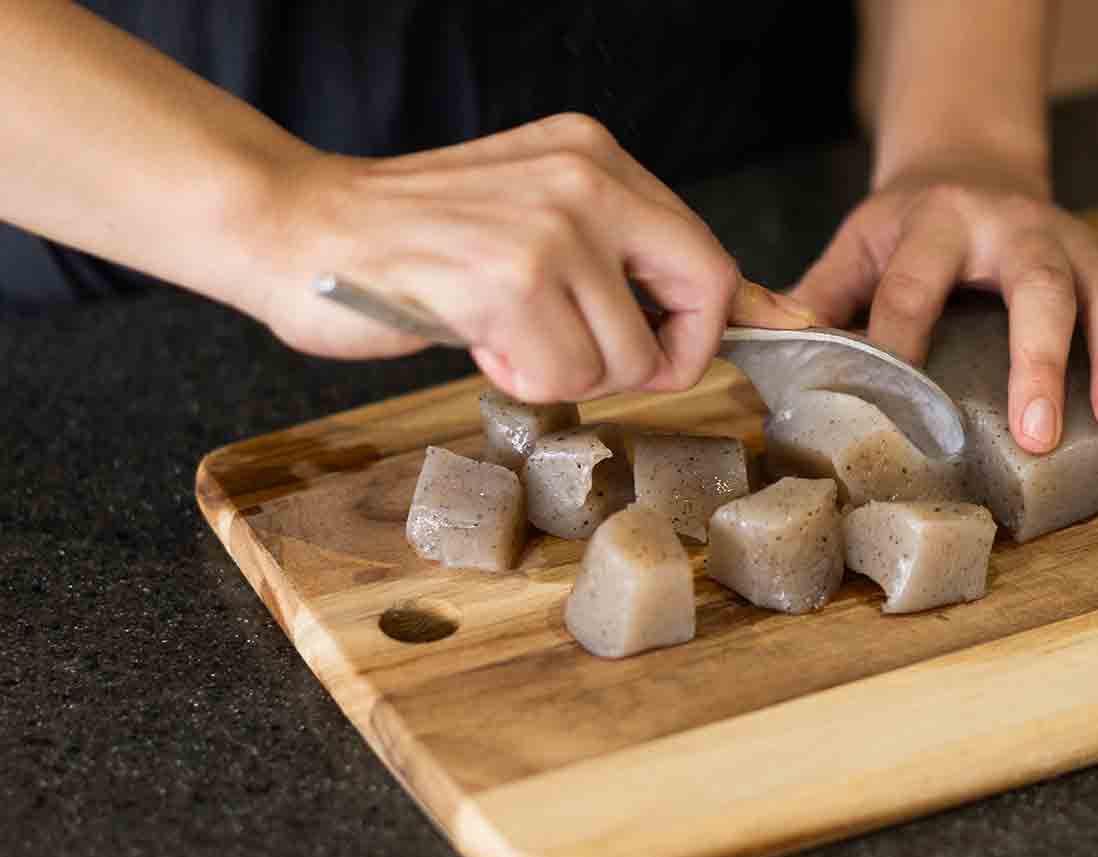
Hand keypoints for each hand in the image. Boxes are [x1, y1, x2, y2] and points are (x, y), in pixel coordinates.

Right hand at [242, 113, 814, 400]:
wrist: (294, 226)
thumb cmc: (411, 241)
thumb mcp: (530, 219)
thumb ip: (616, 258)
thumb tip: (726, 312)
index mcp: (594, 157)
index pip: (707, 253)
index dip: (720, 319)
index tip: (712, 346)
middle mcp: (585, 181)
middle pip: (700, 297)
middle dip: (657, 359)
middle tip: (586, 360)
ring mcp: (550, 229)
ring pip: (625, 358)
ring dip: (565, 373)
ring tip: (502, 333)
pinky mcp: (509, 283)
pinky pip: (564, 377)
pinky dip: (521, 380)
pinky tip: (477, 340)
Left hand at [791, 157, 1097, 453]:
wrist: (972, 168)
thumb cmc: (906, 227)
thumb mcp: (855, 245)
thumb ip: (818, 298)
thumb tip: (760, 349)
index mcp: (934, 223)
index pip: (914, 285)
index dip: (902, 339)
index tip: (898, 401)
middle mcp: (1011, 226)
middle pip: (1034, 285)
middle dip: (1038, 359)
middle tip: (1036, 431)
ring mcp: (1071, 240)